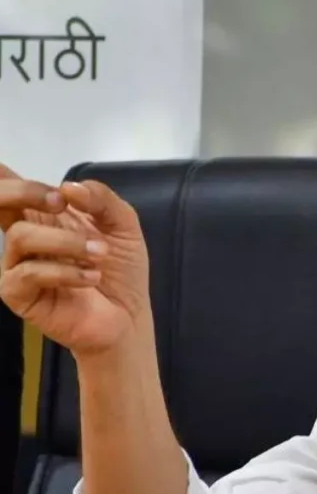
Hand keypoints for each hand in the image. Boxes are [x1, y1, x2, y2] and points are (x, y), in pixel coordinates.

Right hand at [0, 163, 151, 357]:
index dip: (9, 178)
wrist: (128, 316)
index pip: (10, 186)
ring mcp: (17, 265)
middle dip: (25, 192)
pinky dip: (65, 271)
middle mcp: (25, 236)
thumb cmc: (121, 270)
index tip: (40, 182)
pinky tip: (91, 277)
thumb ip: (101, 199)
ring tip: (99, 254)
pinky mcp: (18, 294)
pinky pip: (29, 273)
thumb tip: (69, 187)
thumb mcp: (123, 225)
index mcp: (45, 216)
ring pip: (21, 236)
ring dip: (67, 242)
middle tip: (62, 203)